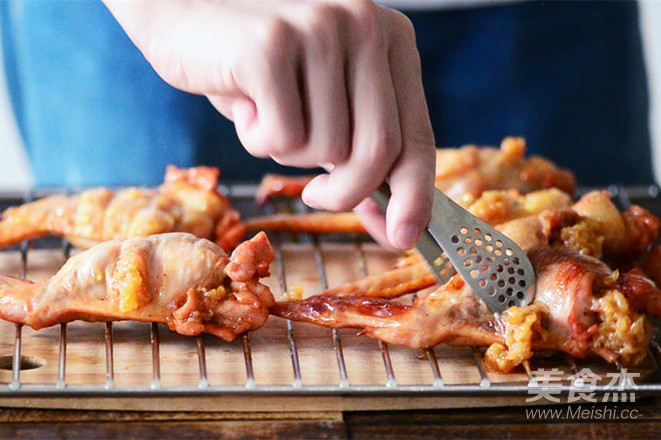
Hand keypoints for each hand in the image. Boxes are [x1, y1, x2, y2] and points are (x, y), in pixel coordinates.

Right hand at [104, 0, 435, 249]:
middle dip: (344, 193)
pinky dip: (256, 139)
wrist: (183, 12)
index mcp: (391, 38)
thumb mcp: (323, 102)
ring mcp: (320, 29)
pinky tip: (243, 98)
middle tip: (314, 193)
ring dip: (288, 152)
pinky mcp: (271, 46)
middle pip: (378, 151)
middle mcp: (365, 23)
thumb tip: (395, 222)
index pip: (417, 135)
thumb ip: (361, 148)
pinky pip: (281, 138)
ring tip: (266, 108)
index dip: (413, 195)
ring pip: (325, 150)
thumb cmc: (257, 68)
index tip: (402, 236)